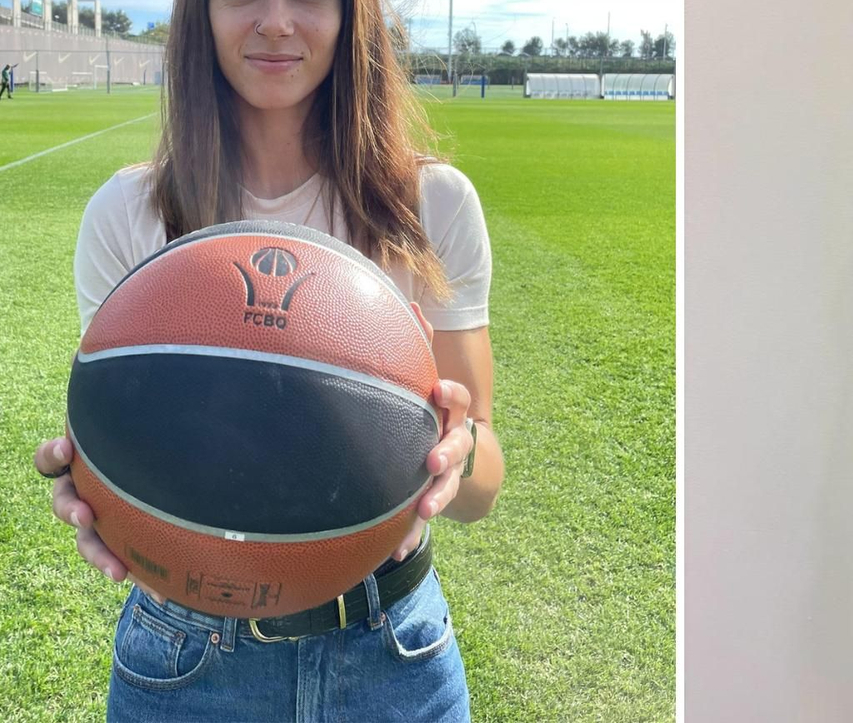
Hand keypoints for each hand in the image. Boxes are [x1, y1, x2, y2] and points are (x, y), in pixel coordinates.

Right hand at [33, 436, 164, 602]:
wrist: (180, 487)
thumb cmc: (161, 453)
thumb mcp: (152, 443)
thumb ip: (149, 436)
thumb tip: (182, 415)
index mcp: (83, 462)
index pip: (50, 458)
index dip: (52, 455)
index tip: (66, 449)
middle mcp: (84, 492)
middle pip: (63, 502)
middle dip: (70, 510)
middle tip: (86, 516)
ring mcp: (99, 520)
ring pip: (87, 540)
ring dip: (99, 555)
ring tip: (118, 572)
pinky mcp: (119, 545)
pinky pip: (121, 562)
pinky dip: (140, 577)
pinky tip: (160, 591)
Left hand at [391, 302, 476, 561]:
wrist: (455, 453)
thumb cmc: (427, 408)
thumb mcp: (427, 382)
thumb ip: (418, 345)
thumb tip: (411, 303)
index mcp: (450, 411)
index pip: (456, 399)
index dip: (450, 395)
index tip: (437, 390)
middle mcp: (454, 441)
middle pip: (457, 445)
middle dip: (447, 453)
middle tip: (432, 460)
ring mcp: (447, 473)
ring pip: (446, 486)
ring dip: (435, 499)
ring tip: (423, 513)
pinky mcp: (433, 498)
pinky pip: (421, 517)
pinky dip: (409, 534)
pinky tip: (395, 550)